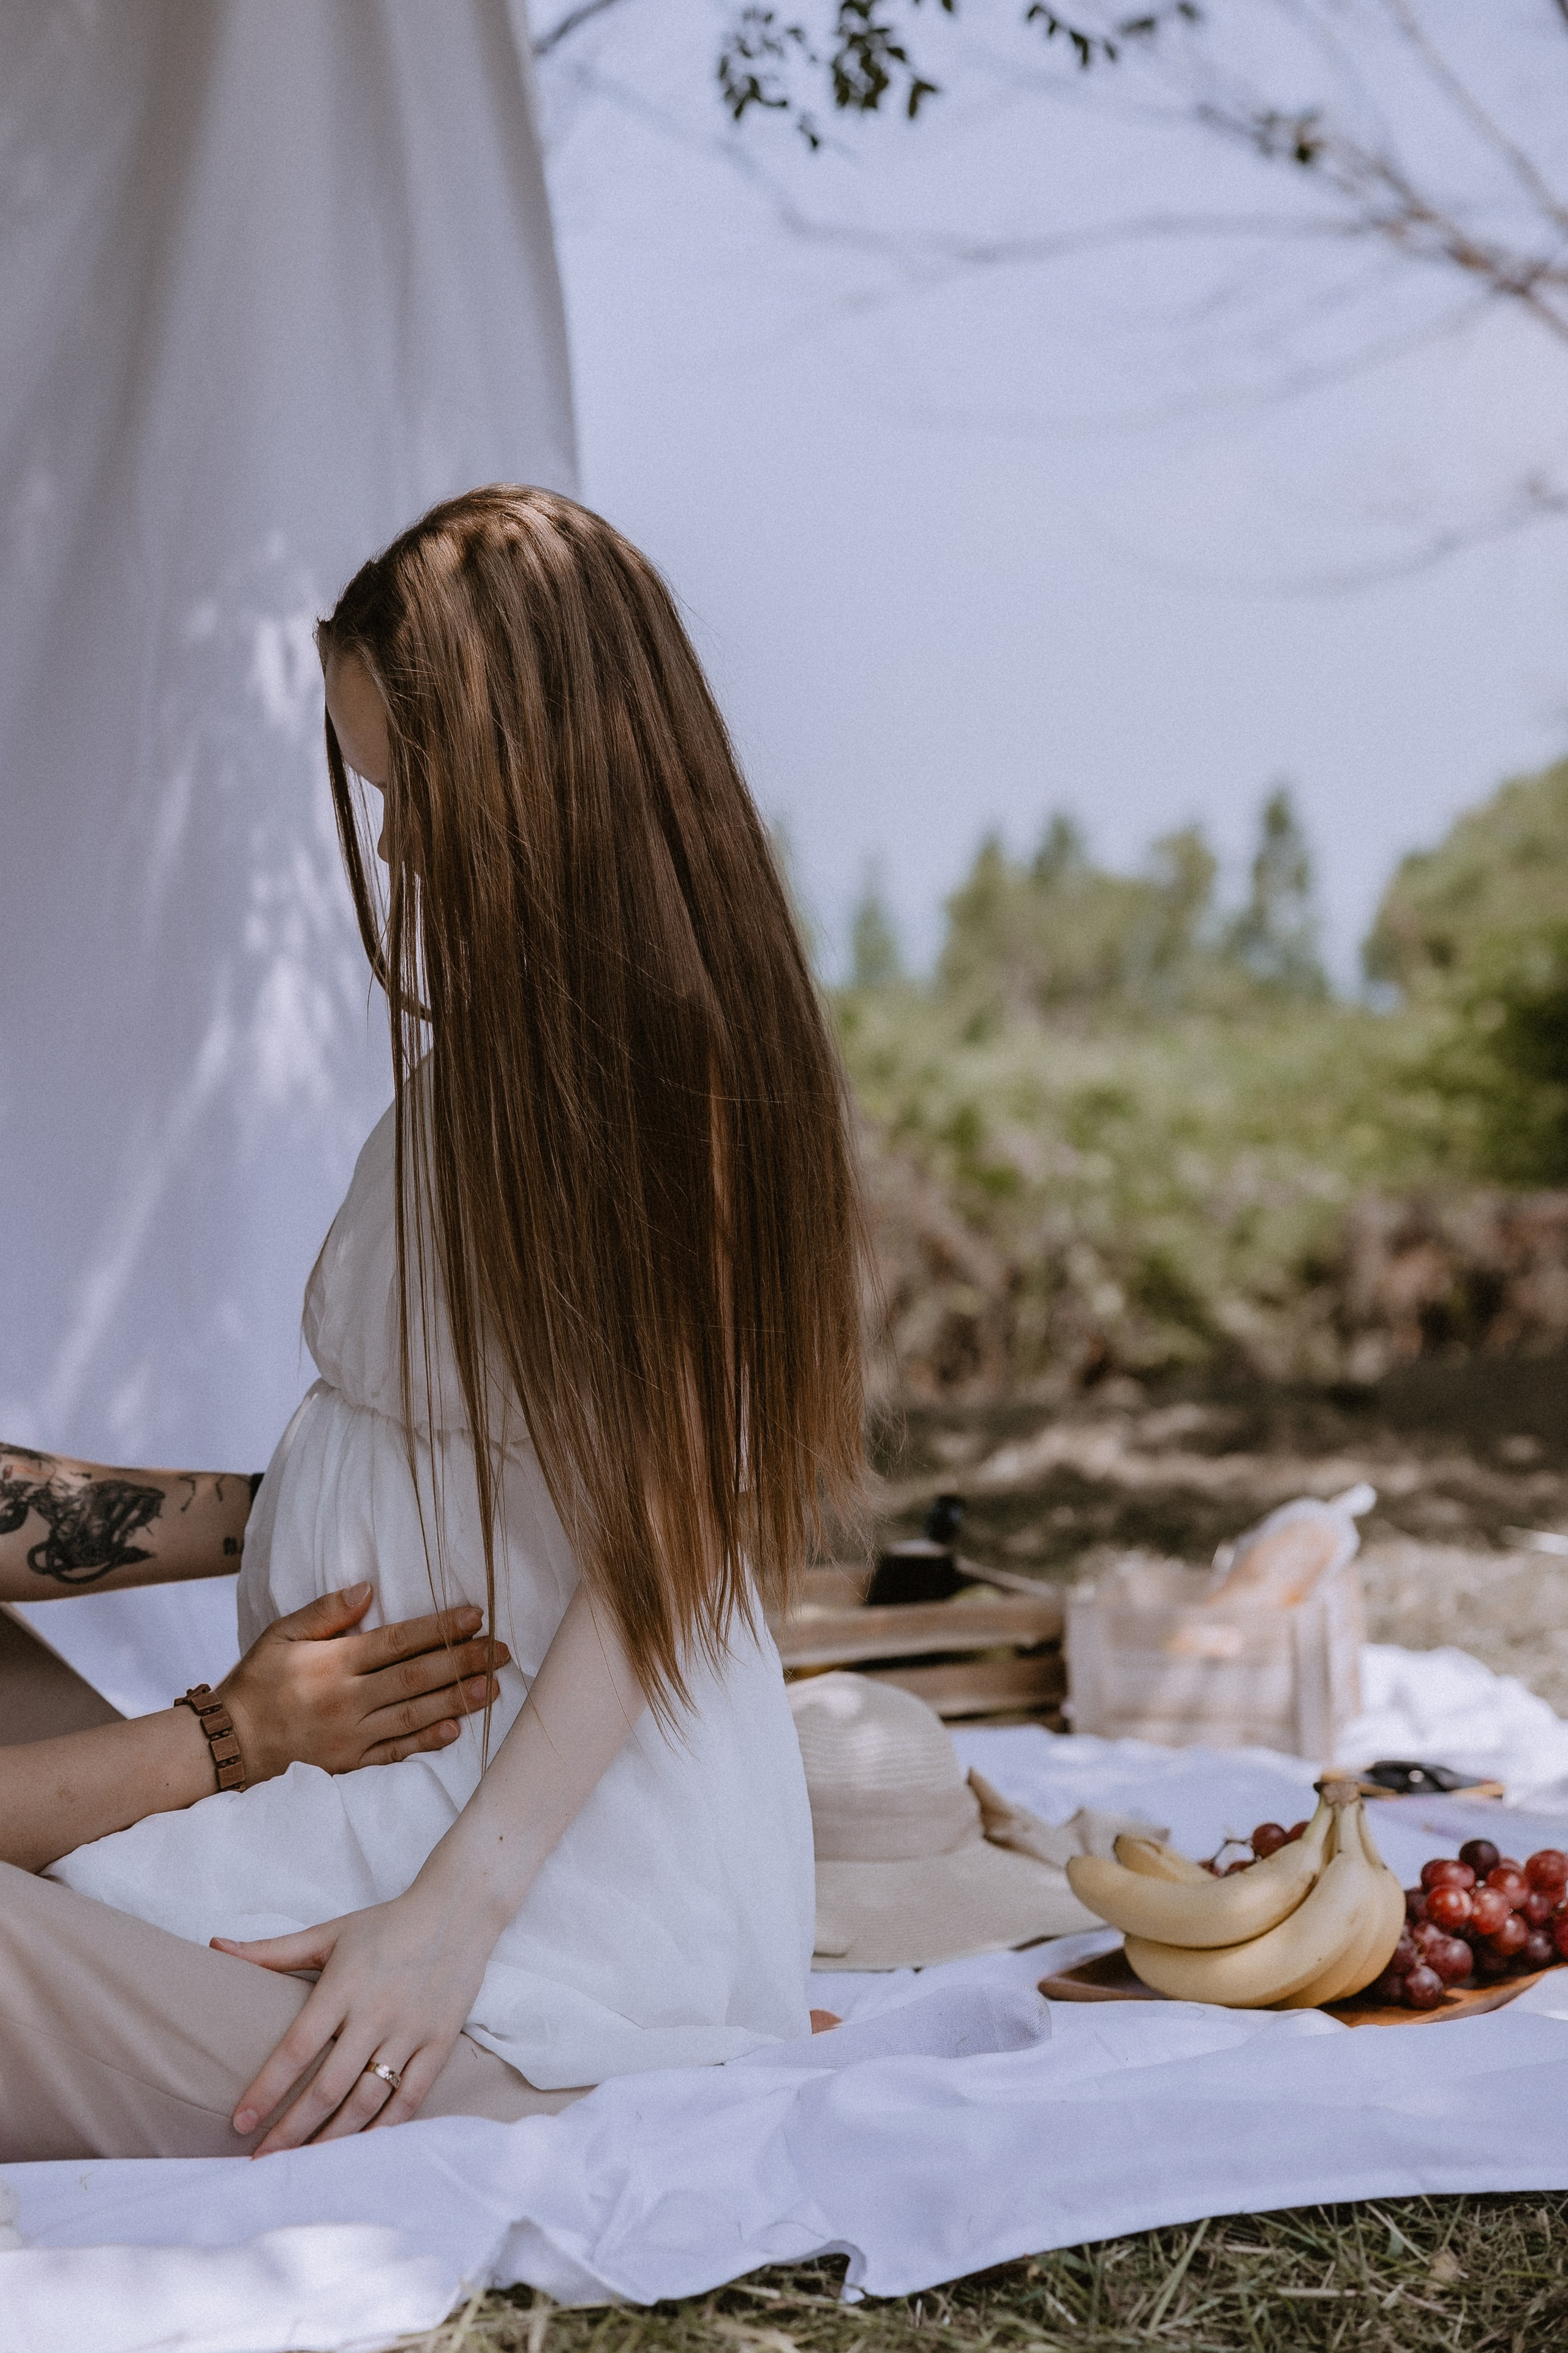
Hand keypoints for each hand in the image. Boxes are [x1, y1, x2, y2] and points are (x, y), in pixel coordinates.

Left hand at [214, 1873, 488, 2151]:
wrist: (458, 1910)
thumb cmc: (386, 1924)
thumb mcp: (329, 1933)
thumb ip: (272, 1950)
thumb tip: (215, 1946)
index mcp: (343, 1986)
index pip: (297, 2048)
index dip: (266, 2089)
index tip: (240, 2122)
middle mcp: (376, 2013)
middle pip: (328, 2087)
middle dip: (291, 2130)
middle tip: (263, 2160)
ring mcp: (411, 2031)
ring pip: (366, 2101)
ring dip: (332, 2139)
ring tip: (302, 2164)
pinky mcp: (439, 2043)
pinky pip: (409, 2099)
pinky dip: (383, 2129)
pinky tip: (358, 2147)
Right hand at [217, 1585, 509, 1781]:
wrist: (227, 1744)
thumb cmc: (255, 1682)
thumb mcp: (280, 1634)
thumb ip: (326, 1612)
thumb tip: (368, 1588)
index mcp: (334, 1663)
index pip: (398, 1641)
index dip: (441, 1628)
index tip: (476, 1615)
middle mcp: (347, 1700)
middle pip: (416, 1677)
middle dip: (463, 1662)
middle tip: (501, 1650)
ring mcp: (350, 1736)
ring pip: (413, 1715)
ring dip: (456, 1700)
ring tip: (493, 1686)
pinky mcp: (348, 1765)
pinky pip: (394, 1754)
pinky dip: (425, 1742)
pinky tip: (454, 1730)